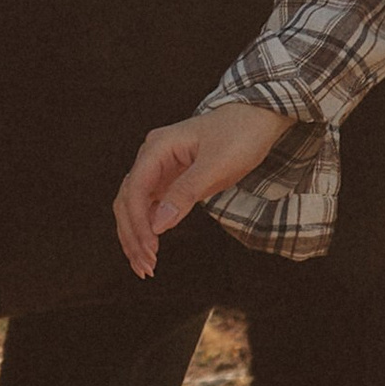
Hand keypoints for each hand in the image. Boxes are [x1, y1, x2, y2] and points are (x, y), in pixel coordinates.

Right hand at [112, 102, 295, 276]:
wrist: (256, 119)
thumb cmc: (240, 135)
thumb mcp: (217, 166)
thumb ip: (186, 193)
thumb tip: (158, 225)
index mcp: (157, 148)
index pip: (135, 189)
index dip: (138, 222)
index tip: (149, 248)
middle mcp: (152, 157)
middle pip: (128, 200)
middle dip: (132, 235)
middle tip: (145, 267)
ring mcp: (159, 168)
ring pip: (135, 206)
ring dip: (135, 235)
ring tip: (145, 266)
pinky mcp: (170, 178)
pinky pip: (151, 206)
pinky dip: (149, 228)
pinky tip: (150, 249)